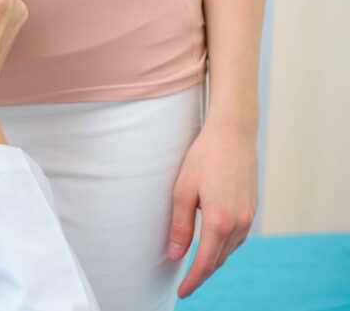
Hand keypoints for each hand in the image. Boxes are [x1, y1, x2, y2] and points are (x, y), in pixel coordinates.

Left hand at [168, 111, 257, 297]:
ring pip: (229, 250)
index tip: (181, 293)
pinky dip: (224, 247)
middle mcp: (240, 223)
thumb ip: (180, 226)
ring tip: (195, 267)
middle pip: (218, 260)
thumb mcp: (182, 190)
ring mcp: (249, 216)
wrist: (233, 133)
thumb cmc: (203, 157)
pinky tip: (212, 244)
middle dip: (202, 275)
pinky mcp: (252, 208)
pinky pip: (237, 237)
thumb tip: (174, 255)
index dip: (192, 281)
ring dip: (213, 261)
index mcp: (220, 221)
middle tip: (185, 285)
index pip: (205, 263)